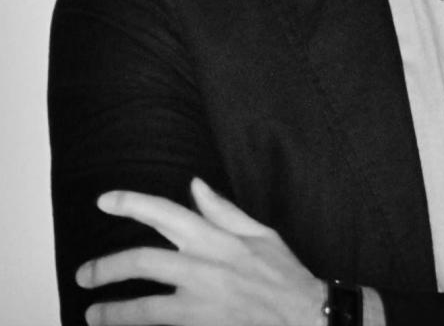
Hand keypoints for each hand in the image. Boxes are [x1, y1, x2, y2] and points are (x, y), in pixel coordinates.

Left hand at [76, 178, 326, 325]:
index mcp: (217, 239)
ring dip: (112, 310)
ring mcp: (201, 303)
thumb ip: (223, 210)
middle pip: (143, 261)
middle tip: (84, 274)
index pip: (167, 214)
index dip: (133, 204)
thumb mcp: (260, 233)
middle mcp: (205, 268)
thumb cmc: (283, 274)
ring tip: (93, 313)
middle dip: (107, 267)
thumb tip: (195, 185)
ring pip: (143, 307)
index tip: (105, 200)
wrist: (303, 317)